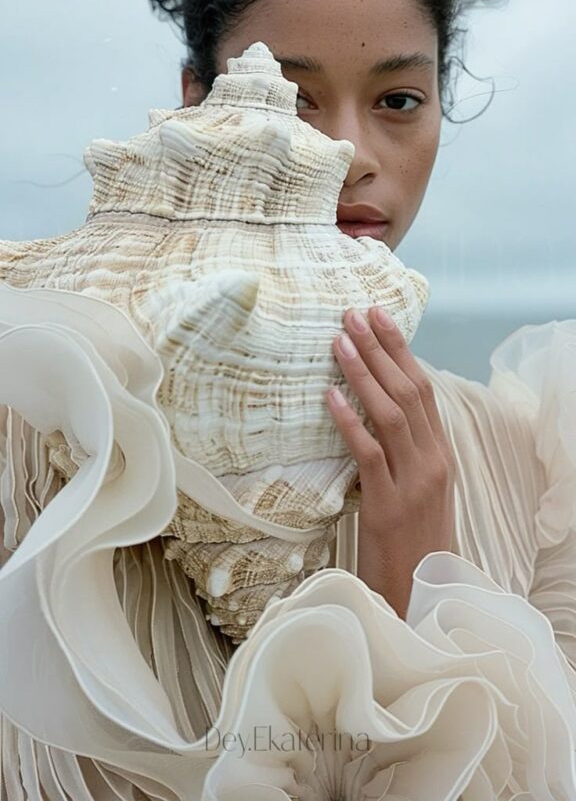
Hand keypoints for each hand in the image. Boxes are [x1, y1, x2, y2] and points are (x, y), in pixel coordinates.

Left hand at [325, 306, 455, 619]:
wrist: (421, 597)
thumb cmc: (412, 543)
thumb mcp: (416, 490)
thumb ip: (403, 452)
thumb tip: (371, 410)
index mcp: (440, 455)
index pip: (422, 389)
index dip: (400, 350)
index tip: (379, 317)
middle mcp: (432, 462)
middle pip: (408, 392)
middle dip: (380, 349)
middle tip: (355, 314)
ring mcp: (413, 483)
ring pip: (391, 415)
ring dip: (363, 375)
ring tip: (339, 342)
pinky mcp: (388, 506)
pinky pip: (368, 454)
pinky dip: (350, 422)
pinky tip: (330, 397)